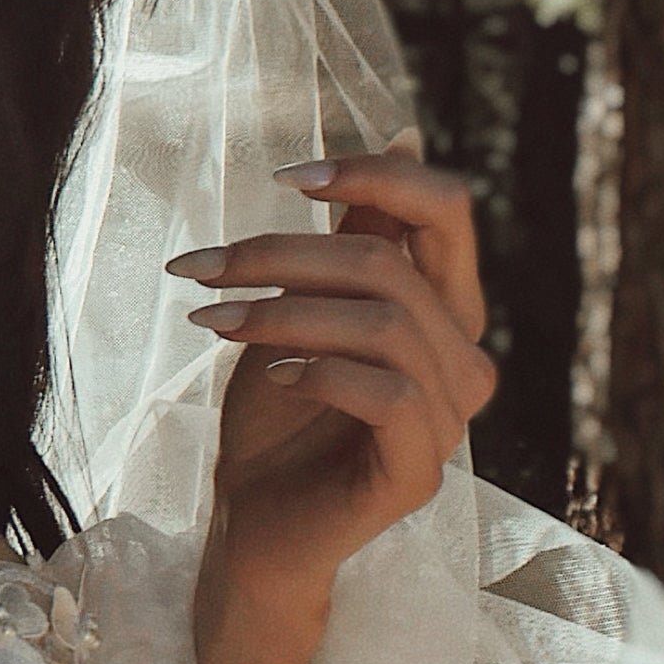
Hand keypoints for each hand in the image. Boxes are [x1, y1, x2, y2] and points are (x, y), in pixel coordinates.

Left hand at [168, 149, 495, 663]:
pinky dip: (320, 372)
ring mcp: (449, 421)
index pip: (448, 211)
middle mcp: (462, 360)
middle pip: (393, 263)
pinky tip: (271, 378)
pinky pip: (387, 395)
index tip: (286, 176)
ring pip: (386, 323)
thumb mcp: (304, 311)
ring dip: (283, 312)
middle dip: (284, 253)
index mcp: (443, 311)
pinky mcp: (418, 473)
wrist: (252, 526)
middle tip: (200, 268)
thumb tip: (405, 137)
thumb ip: (355, 239)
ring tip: (213, 323)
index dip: (376, 176)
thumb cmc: (277, 418)